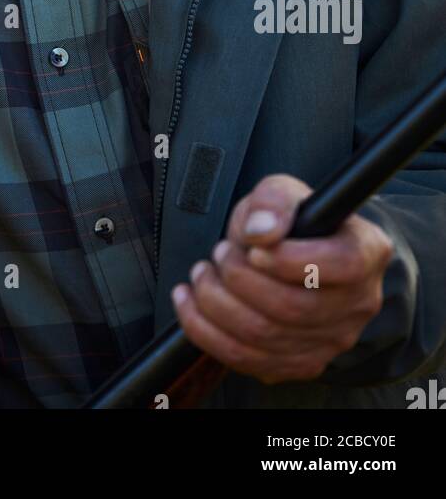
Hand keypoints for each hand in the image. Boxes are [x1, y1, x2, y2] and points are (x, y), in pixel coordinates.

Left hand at [170, 174, 393, 383]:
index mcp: (366, 253)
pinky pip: (247, 359)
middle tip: (219, 253)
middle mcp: (358, 304)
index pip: (342, 265)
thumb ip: (273, 201)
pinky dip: (207, 331)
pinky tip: (190, 301)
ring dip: (217, 303)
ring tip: (202, 273)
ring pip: (265, 337)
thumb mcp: (283, 192)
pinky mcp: (300, 364)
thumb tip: (260, 230)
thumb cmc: (293, 220)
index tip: (254, 247)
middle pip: (294, 308)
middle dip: (240, 278)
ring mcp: (332, 341)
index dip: (290, 259)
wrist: (293, 252)